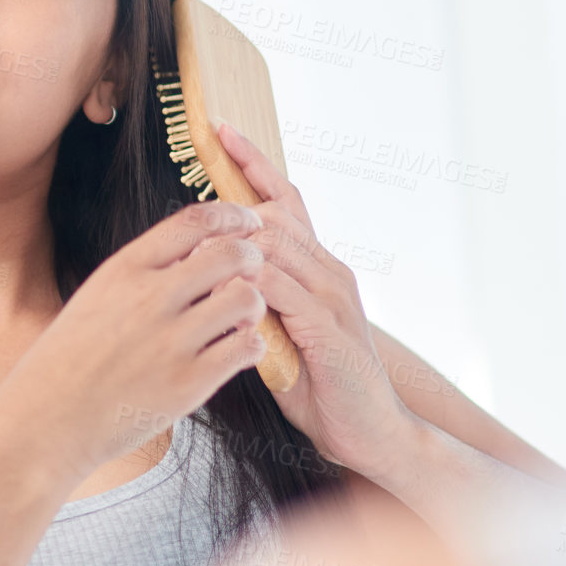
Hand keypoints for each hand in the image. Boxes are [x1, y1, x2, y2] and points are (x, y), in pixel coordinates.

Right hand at [0, 199, 268, 484]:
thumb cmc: (69, 360)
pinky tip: (238, 351)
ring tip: (241, 319)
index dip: (232, 215)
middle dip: (253, 258)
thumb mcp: (96, 297)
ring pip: (247, 299)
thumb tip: (196, 250)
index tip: (249, 222)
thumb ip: (143, 273)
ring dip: (255, 305)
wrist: (45, 421)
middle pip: (232, 254)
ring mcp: (171, 342)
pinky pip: (247, 348)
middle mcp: (150, 298)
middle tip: (253, 273)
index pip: (194, 221)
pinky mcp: (188, 384)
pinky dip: (252, 345)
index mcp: (125, 269)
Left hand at [215, 120, 410, 481]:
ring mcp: (334, 297)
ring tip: (195, 240)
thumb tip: (216, 280)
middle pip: (277, 213)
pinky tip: (223, 284)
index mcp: (319, 269)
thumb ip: (258, 304)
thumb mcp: (283, 336)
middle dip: (232, 196)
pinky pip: (282, 292)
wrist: (373, 434)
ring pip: (277, 244)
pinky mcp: (330, 329)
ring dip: (233, 239)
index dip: (255, 165)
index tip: (222, 131)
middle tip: (192, 188)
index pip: (288, 202)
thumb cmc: (324, 388)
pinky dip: (248, 284)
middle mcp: (331, 271)